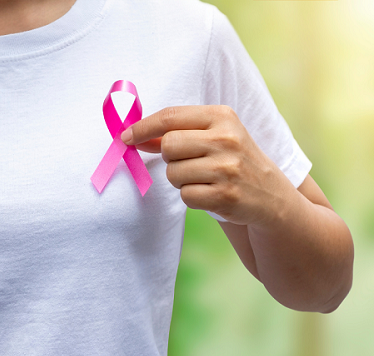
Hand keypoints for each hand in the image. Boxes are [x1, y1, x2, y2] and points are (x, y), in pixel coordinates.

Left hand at [121, 105, 296, 225]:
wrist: (271, 195)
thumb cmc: (234, 160)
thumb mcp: (214, 136)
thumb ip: (178, 132)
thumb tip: (135, 136)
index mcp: (222, 116)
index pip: (170, 117)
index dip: (142, 127)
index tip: (126, 137)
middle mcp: (226, 139)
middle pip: (168, 146)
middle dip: (169, 158)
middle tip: (187, 162)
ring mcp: (227, 168)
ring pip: (173, 174)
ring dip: (181, 180)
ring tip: (203, 179)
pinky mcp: (225, 195)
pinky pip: (185, 196)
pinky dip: (192, 197)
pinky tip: (210, 193)